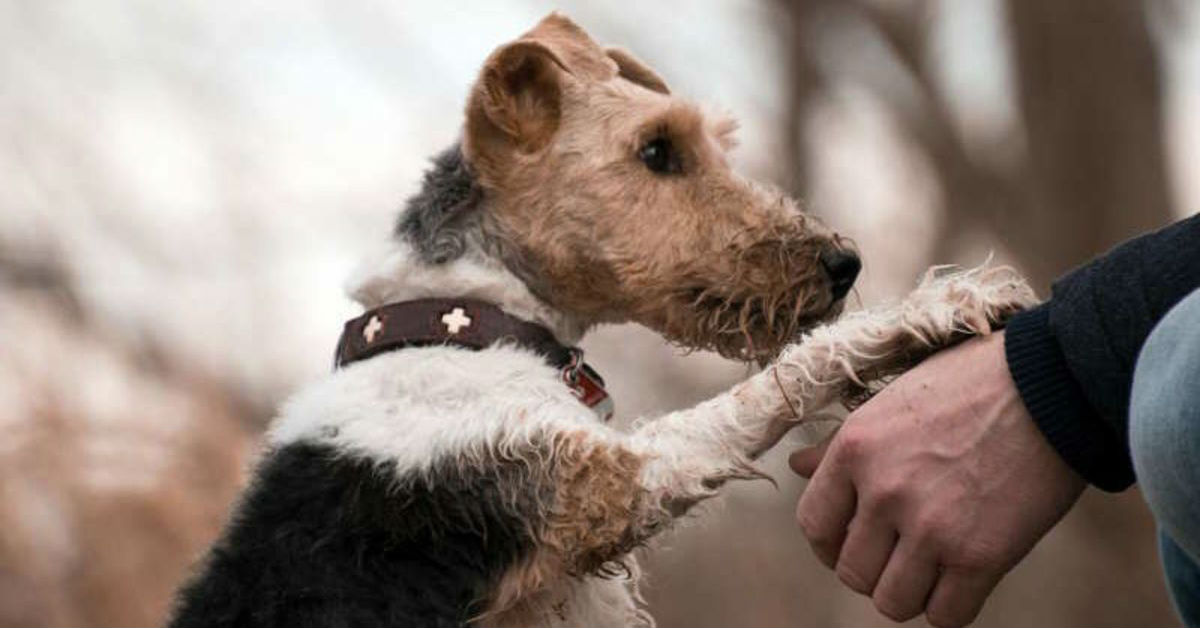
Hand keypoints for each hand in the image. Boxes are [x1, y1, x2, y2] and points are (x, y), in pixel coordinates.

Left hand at [790, 331, 1085, 626]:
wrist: (1054, 382)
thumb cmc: (972, 383)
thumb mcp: (892, 401)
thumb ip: (841, 444)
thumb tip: (796, 465)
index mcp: (855, 449)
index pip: (813, 524)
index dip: (829, 543)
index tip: (851, 541)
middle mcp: (884, 491)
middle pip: (852, 573)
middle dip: (874, 570)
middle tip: (900, 554)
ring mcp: (930, 527)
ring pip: (893, 602)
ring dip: (911, 593)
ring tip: (932, 568)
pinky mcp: (980, 556)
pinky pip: (946, 616)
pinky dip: (951, 607)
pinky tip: (964, 578)